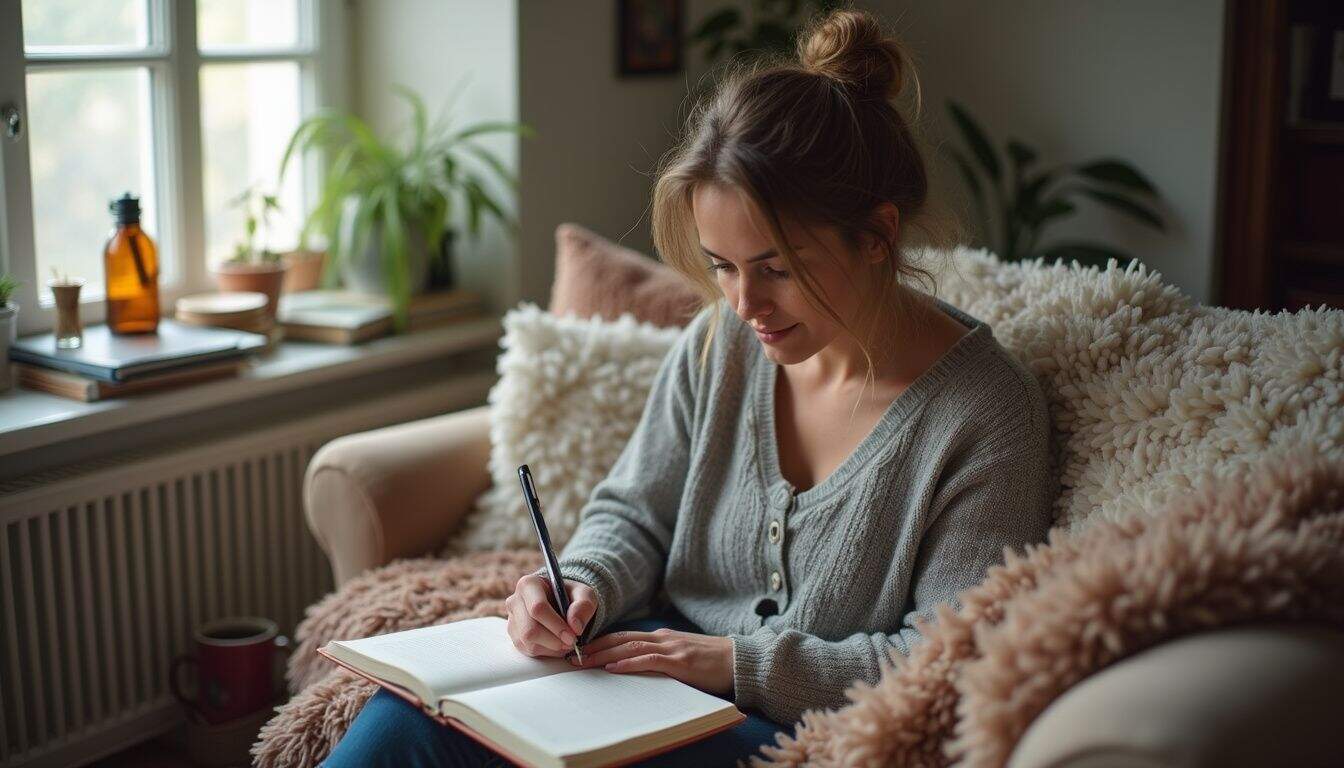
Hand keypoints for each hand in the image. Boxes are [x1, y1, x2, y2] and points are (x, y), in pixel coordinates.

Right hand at [505, 575, 597, 657]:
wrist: (560, 602)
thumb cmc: (570, 596)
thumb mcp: (584, 594)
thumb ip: (584, 606)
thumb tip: (575, 626)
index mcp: (529, 584)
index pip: (537, 608)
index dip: (556, 625)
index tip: (572, 635)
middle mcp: (515, 601)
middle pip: (530, 630)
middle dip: (554, 640)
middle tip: (572, 642)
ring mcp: (512, 620)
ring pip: (528, 642)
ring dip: (551, 647)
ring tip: (566, 641)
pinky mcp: (515, 636)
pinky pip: (528, 650)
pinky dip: (546, 651)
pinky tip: (557, 643)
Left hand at [570, 628, 733, 696]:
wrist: (740, 660)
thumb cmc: (712, 662)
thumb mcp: (682, 656)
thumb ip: (661, 658)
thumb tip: (635, 667)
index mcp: (661, 637)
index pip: (623, 637)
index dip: (600, 642)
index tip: (580, 650)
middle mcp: (663, 638)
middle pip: (621, 639)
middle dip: (594, 647)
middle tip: (571, 656)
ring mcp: (672, 648)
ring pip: (630, 647)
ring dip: (604, 655)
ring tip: (584, 662)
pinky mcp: (681, 662)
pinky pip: (650, 660)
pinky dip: (629, 663)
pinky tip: (614, 668)